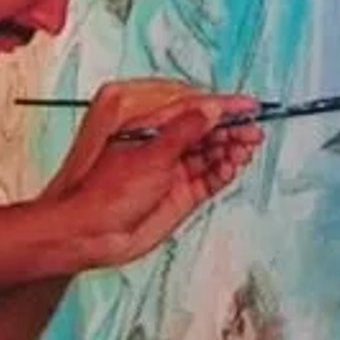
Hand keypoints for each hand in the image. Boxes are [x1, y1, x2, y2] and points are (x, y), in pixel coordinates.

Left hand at [44, 79, 264, 268]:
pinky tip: (232, 166)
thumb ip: (184, 131)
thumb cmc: (99, 194)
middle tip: (253, 130)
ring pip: (209, 150)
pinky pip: (208, 176)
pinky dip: (223, 171)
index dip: (221, 105)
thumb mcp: (147, 157)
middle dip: (230, 128)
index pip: (190, 103)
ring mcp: (169, 164)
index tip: (248, 105)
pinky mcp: (178, 190)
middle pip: (204, 125)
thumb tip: (211, 109)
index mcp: (139, 116)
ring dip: (230, 148)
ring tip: (247, 148)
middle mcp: (157, 138)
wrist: (86, 236)